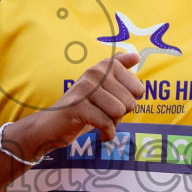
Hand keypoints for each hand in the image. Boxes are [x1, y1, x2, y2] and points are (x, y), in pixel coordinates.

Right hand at [13, 51, 143, 156]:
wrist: (53, 124)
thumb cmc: (84, 106)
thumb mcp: (103, 86)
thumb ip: (119, 68)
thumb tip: (137, 55)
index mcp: (104, 66)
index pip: (138, 89)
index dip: (129, 102)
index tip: (114, 103)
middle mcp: (95, 72)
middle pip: (130, 102)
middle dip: (121, 115)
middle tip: (104, 115)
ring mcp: (85, 88)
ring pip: (119, 112)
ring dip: (113, 124)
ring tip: (100, 122)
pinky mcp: (78, 106)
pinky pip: (106, 123)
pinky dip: (107, 134)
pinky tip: (101, 135)